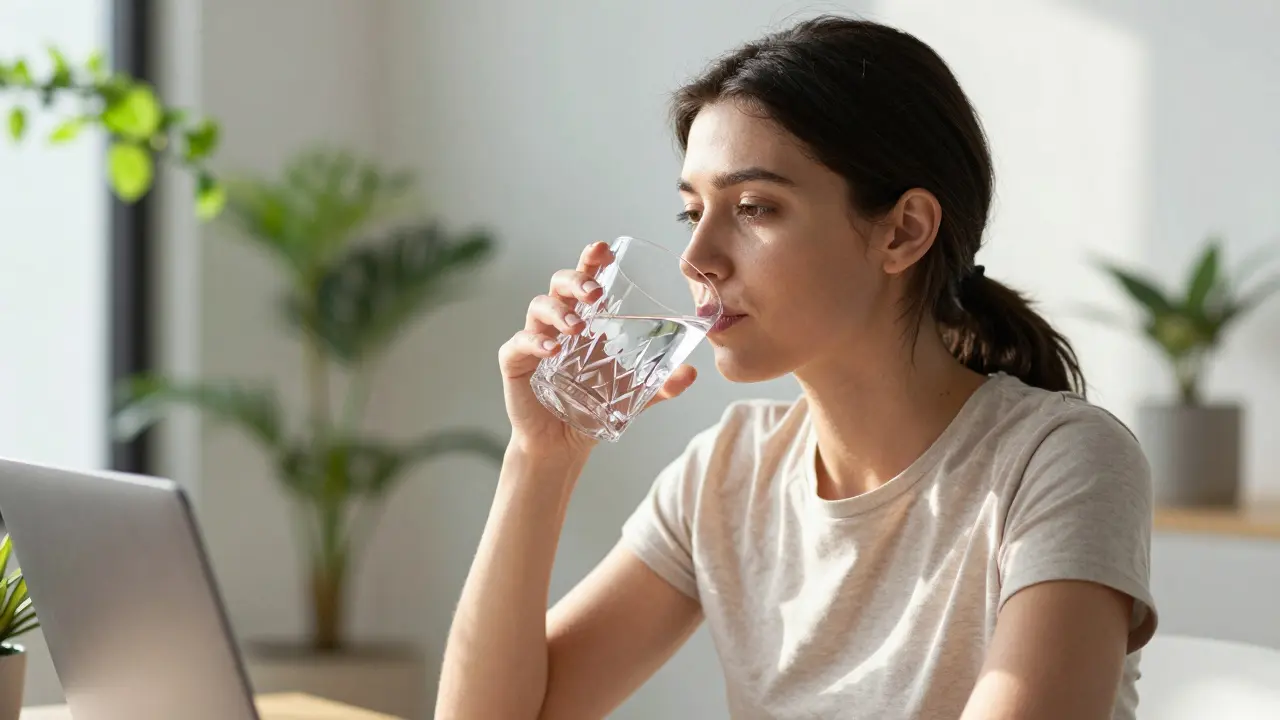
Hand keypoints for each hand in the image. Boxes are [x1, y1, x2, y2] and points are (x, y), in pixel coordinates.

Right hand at [498, 242, 697, 456]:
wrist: (563, 444)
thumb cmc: (593, 408)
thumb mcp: (633, 395)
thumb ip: (661, 384)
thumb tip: (691, 373)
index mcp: (584, 319)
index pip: (586, 279)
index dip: (591, 260)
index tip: (605, 249)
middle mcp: (557, 322)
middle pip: (559, 284)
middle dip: (577, 280)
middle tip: (596, 294)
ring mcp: (534, 339)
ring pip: (538, 306)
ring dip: (559, 311)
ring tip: (577, 326)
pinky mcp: (516, 363)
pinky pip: (519, 343)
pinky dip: (535, 342)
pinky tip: (552, 350)